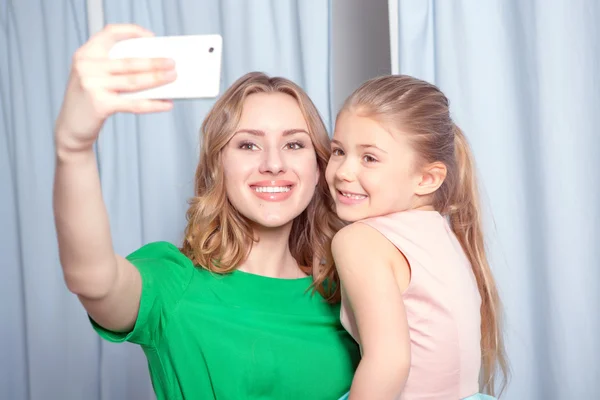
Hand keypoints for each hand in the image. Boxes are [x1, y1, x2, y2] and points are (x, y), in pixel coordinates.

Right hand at [54, 24, 176, 153]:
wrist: (70, 127)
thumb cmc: (88, 100)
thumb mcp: (95, 77)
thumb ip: (114, 68)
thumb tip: (152, 66)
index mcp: (85, 54)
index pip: (109, 33)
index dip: (131, 32)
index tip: (151, 37)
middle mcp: (86, 67)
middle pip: (128, 61)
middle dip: (155, 62)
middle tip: (172, 63)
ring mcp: (92, 85)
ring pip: (133, 81)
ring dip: (157, 79)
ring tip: (172, 77)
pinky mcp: (100, 104)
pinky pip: (133, 103)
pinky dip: (153, 104)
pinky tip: (166, 103)